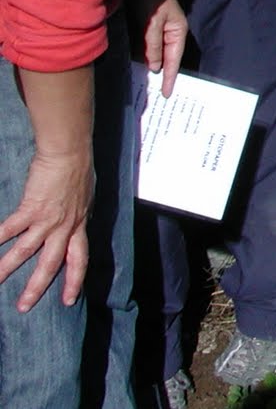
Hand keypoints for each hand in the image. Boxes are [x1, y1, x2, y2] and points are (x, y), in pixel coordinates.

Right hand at [0, 67, 92, 309]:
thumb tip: (73, 223)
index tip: (70, 300)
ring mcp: (47, 220)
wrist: (70, 153)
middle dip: (37, 287)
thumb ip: (75, 215)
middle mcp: (65, 227)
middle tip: (23, 306)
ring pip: (26, 252)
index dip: (74, 281)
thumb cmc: (78, 171)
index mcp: (78, 225)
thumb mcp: (84, 199)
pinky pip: (9, 230)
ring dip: (7, 268)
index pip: (79, 259)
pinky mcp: (31, 209)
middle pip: (52, 264)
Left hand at [143, 0, 186, 97]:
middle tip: (157, 93)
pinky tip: (142, 64)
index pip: (174, 60)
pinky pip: (151, 46)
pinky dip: (148, 56)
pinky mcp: (153, 25)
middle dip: (163, 75)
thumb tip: (154, 67)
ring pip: (159, 52)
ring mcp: (163, 28)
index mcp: (178, 31)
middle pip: (168, 58)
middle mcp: (173, 32)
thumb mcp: (151, 23)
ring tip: (149, 83)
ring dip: (154, 66)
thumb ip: (152, 46)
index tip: (166, 94)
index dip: (169, 77)